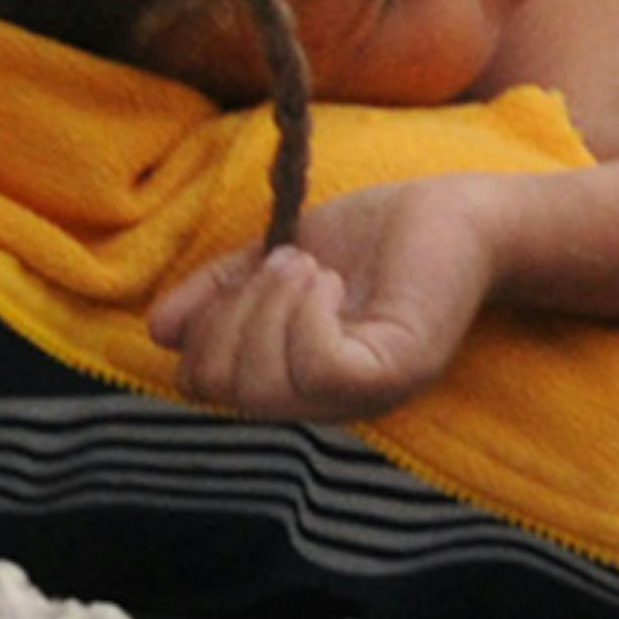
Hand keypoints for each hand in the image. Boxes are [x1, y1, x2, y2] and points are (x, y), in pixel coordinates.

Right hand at [149, 176, 505, 423]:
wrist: (460, 216)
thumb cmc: (378, 237)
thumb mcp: (277, 258)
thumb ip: (221, 291)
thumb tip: (158, 329)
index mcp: (291, 379)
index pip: (203, 383)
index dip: (204, 324)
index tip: (253, 269)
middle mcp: (324, 402)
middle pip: (221, 387)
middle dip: (232, 309)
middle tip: (288, 263)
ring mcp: (359, 396)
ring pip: (262, 383)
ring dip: (271, 303)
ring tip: (313, 267)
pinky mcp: (394, 374)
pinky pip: (316, 365)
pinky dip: (308, 312)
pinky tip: (335, 283)